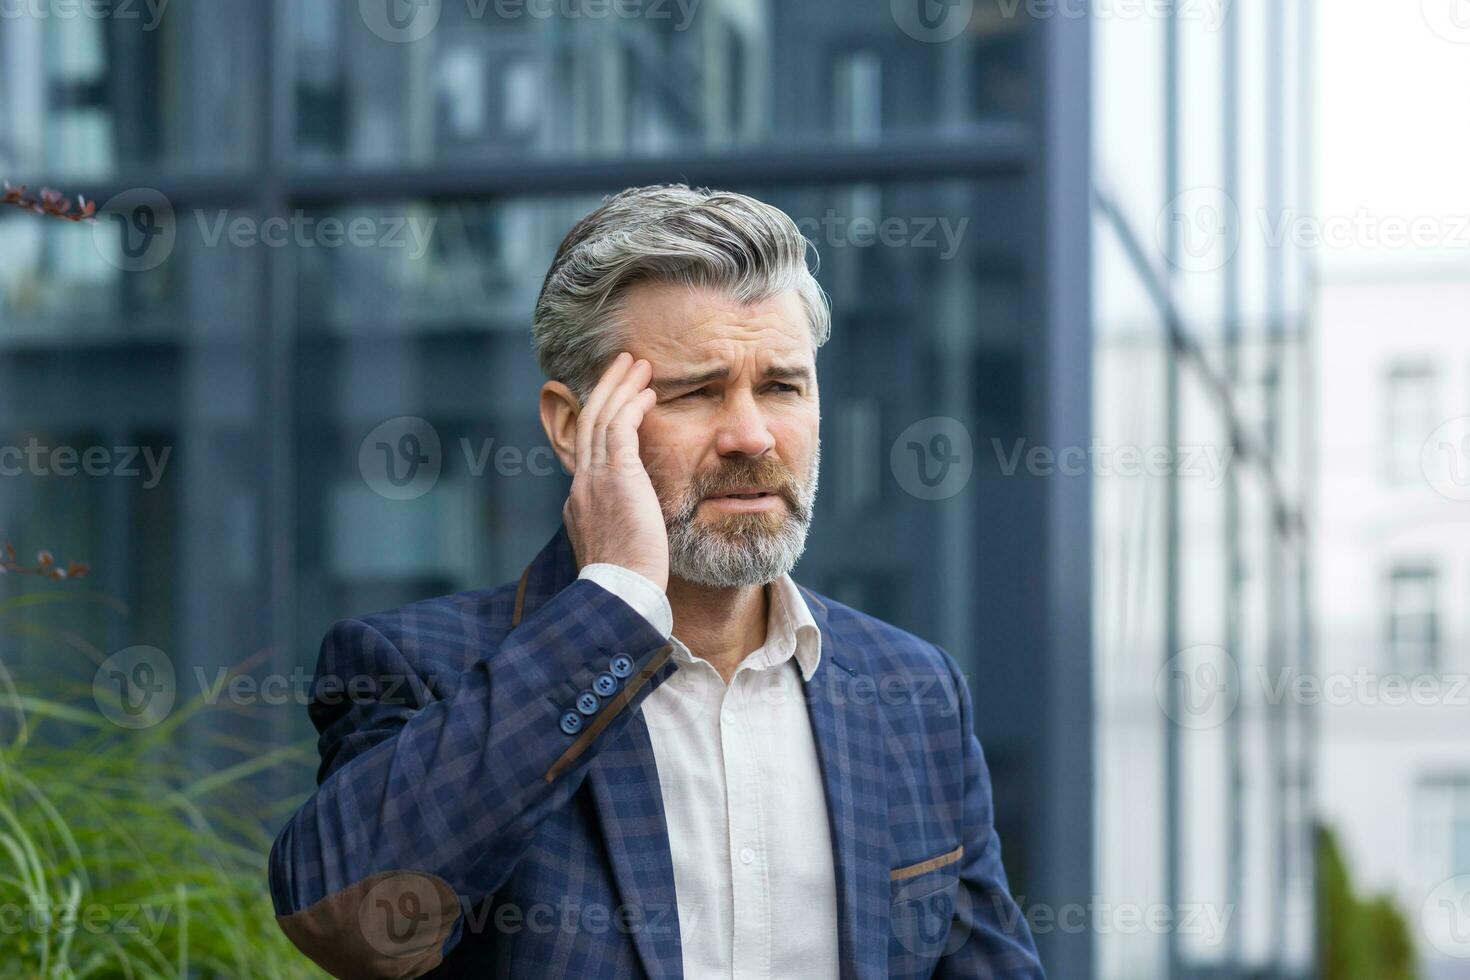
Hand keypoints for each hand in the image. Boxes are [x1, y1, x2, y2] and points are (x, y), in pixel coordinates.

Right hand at [563, 352, 669, 591]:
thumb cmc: (629, 581)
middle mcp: (582, 484)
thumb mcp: (619, 546)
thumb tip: (637, 519)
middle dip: (606, 390)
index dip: (600, 419)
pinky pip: (621, 428)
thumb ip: (622, 524)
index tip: (615, 402)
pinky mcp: (617, 476)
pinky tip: (648, 393)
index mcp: (580, 501)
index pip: (587, 449)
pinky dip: (633, 406)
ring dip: (620, 387)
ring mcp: (595, 479)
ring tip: (638, 365)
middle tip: (623, 365)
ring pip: (602, 417)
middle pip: (588, 422)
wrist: (622, 593)